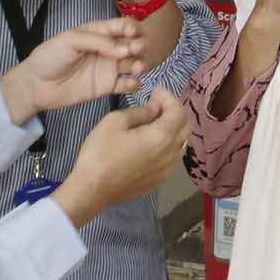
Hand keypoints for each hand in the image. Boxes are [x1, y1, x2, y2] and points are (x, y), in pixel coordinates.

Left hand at [0, 18, 146, 122]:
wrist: (36, 84)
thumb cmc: (49, 57)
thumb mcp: (70, 40)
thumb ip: (97, 40)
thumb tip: (123, 48)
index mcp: (98, 32)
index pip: (121, 25)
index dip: (131, 27)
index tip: (132, 33)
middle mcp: (107, 49)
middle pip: (132, 44)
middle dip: (139, 45)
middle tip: (136, 50)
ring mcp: (108, 68)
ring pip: (133, 64)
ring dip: (140, 63)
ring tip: (136, 67)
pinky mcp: (106, 87)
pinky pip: (126, 85)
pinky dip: (134, 83)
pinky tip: (132, 82)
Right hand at [51, 87, 192, 227]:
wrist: (92, 189)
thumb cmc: (100, 152)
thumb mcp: (116, 121)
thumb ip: (141, 111)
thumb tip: (155, 108)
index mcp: (162, 136)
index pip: (178, 111)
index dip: (169, 97)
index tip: (155, 90)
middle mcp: (172, 153)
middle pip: (186, 126)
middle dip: (174, 110)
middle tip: (156, 103)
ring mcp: (167, 170)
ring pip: (181, 143)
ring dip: (173, 128)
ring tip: (154, 121)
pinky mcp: (159, 181)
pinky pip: (172, 158)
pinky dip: (168, 144)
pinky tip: (152, 142)